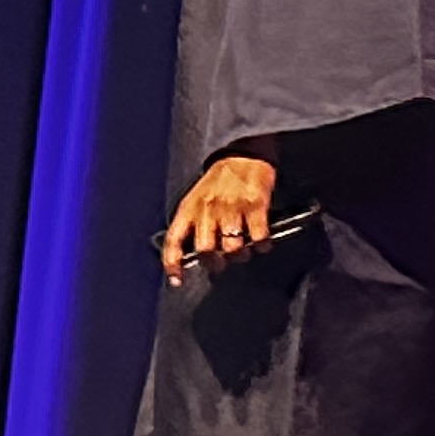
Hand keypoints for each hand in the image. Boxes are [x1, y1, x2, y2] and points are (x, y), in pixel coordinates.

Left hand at [160, 154, 280, 282]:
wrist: (242, 155)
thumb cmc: (219, 180)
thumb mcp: (196, 199)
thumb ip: (193, 224)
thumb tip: (193, 254)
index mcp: (189, 208)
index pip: (173, 240)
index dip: (173, 264)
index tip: (177, 280)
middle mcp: (207, 209)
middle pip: (206, 250)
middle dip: (215, 263)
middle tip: (222, 263)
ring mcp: (232, 208)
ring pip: (233, 248)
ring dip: (240, 256)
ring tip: (244, 251)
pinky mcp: (255, 205)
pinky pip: (258, 237)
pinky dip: (261, 245)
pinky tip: (262, 243)